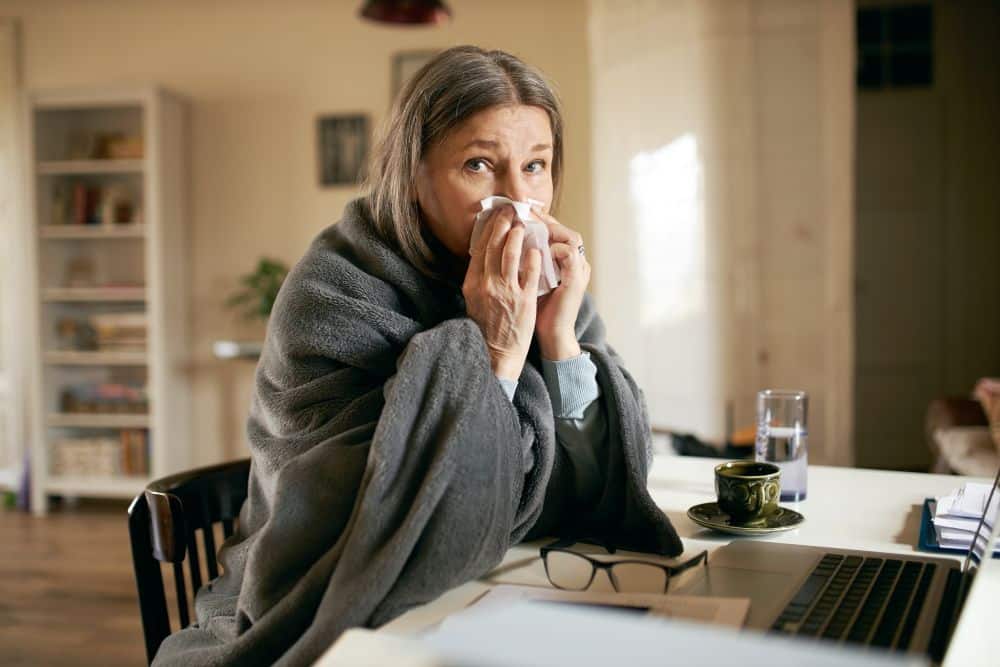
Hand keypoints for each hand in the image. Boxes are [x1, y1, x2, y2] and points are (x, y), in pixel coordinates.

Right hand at [463, 205, 541, 380]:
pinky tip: (537, 248)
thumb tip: (483, 256)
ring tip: (523, 225)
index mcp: (473, 283)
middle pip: (494, 247)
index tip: (496, 216)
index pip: (480, 249)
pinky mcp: (523, 300)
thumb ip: (478, 278)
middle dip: (503, 225)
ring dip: (517, 236)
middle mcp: (488, 284)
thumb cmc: (486, 326)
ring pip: (511, 255)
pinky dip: (533, 258)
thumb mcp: (474, 300)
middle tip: (510, 211)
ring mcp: (506, 291)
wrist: (496, 352)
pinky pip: (529, 273)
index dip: (489, 229)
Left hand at [531, 207, 589, 360]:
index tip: (516, 212)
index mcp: (565, 261)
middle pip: (562, 229)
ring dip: (548, 229)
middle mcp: (575, 262)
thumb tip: (503, 244)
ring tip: (527, 224)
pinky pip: (568, 253)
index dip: (537, 221)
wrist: (552, 335)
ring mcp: (578, 269)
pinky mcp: (576, 279)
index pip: (554, 232)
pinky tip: (534, 247)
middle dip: (541, 219)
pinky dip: (552, 248)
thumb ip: (525, 263)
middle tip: (520, 211)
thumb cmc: (540, 310)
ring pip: (569, 236)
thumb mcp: (531, 281)